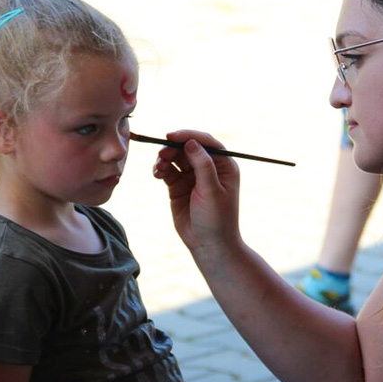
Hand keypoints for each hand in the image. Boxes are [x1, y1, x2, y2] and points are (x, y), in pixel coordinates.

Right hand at [152, 130, 241, 252]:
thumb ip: (203, 165)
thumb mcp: (212, 191)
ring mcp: (193, 177)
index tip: (171, 136)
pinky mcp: (179, 187)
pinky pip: (168, 171)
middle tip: (162, 154)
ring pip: (176, 158)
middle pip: (188, 148)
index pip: (206, 142)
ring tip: (159, 168)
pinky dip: (161, 169)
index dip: (189, 136)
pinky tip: (157, 174)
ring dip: (165, 158)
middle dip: (173, 148)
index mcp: (224, 166)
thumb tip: (192, 142)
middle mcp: (209, 168)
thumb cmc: (217, 219)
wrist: (209, 245)